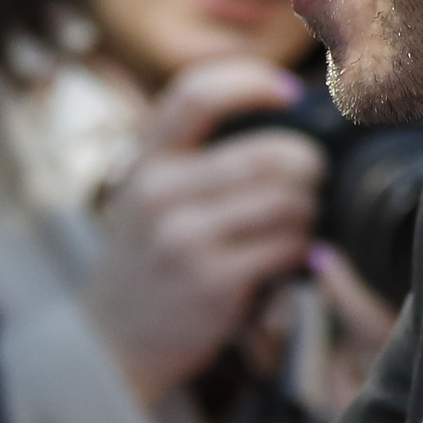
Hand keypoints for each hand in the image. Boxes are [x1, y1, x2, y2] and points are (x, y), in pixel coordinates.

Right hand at [87, 59, 324, 401]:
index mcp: (146, 161)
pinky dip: (302, 249)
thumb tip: (285, 118)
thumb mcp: (145, 195)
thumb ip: (194, 156)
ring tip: (298, 222)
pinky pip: (287, 246)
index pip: (197, 95)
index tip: (289, 92)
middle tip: (311, 178)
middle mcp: (159, 192)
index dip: (252, 82)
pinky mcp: (213, 280)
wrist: (110, 339)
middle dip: (307, 165)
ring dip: (307, 211)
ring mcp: (185, 237)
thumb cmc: (146, 258)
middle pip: (267, 155)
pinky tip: (293, 256)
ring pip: (287, 201)